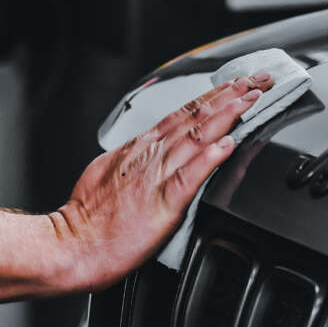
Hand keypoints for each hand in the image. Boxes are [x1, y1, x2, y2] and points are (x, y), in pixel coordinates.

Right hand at [53, 73, 270, 290]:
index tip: (237, 84)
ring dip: (226, 116)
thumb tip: (154, 149)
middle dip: (230, 95)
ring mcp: (156, 177)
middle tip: (257, 80)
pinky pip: (189, 177)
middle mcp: (150, 155)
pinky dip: (209, 158)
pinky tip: (226, 145)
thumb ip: (136, 158)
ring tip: (250, 99)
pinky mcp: (162, 205)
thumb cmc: (88, 218)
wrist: (71, 246)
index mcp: (140, 148)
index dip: (214, 96)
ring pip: (196, 137)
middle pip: (196, 116)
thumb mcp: (110, 170)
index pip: (183, 113)